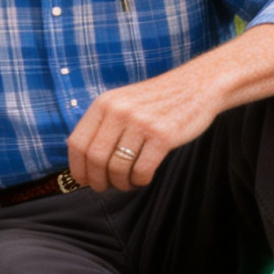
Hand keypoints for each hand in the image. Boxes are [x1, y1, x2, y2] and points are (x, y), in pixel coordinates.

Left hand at [66, 65, 224, 191]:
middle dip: (97, 180)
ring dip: (120, 183)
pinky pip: (142, 170)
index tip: (83, 180)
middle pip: (95, 158)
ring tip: (127, 183)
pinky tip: (142, 179)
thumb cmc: (156, 101)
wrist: (195, 86)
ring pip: (117, 167)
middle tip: (105, 187)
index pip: (77, 143)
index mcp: (104, 104)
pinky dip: (139, 181)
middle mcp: (119, 111)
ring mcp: (141, 123)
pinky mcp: (163, 136)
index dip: (77, 168)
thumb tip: (81, 160)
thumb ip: (102, 124)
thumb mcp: (122, 102)